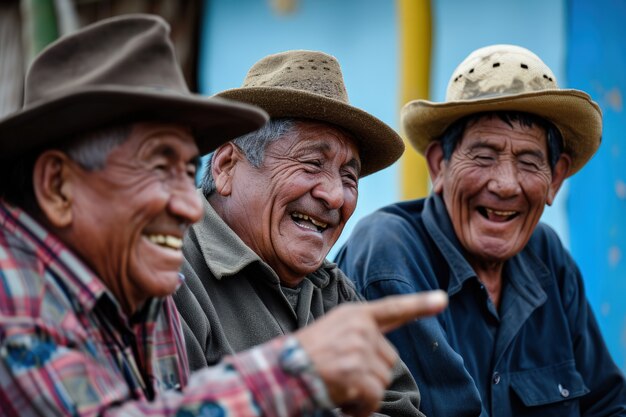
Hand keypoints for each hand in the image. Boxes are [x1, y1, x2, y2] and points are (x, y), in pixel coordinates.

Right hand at [295, 290, 447, 416]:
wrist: (280, 372)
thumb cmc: (305, 356)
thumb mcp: (333, 331)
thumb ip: (361, 335)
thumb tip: (386, 357)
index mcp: (354, 315)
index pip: (393, 308)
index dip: (419, 304)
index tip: (442, 300)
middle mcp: (360, 328)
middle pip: (390, 358)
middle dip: (372, 374)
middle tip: (344, 375)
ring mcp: (358, 349)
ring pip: (383, 380)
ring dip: (365, 392)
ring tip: (339, 385)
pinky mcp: (356, 372)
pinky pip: (374, 398)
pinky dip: (361, 408)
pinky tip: (343, 400)